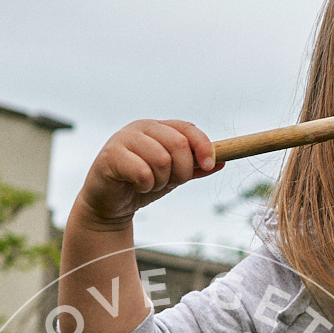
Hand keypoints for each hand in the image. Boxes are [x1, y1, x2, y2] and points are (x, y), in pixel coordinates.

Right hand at [77, 119, 218, 226]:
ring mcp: (123, 139)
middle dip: (182, 171)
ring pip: (162, 160)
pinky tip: (135, 185)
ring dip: (161, 180)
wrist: (110, 204)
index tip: (210, 164)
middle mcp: (141, 128)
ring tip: (149, 183)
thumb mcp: (174, 176)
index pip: (188, 129)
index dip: (203, 146)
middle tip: (169, 181)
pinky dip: (146, 185)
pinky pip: (143, 172)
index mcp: (158, 128)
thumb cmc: (142, 185)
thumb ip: (196, 168)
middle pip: (179, 144)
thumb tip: (223, 161)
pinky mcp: (110, 155)